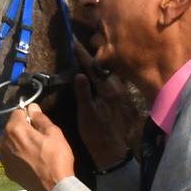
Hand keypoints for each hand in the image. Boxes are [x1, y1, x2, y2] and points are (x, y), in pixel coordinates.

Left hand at [0, 104, 74, 190]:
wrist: (53, 188)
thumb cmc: (56, 158)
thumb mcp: (53, 133)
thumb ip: (40, 118)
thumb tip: (32, 107)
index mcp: (14, 129)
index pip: (17, 112)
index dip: (29, 115)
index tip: (39, 124)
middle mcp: (3, 142)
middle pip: (12, 128)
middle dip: (23, 129)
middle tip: (40, 139)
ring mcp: (3, 158)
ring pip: (10, 142)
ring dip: (20, 143)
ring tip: (36, 151)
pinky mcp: (7, 170)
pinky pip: (11, 156)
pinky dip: (19, 156)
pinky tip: (31, 162)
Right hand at [72, 41, 131, 169]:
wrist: (111, 151)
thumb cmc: (97, 134)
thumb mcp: (86, 114)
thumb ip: (83, 93)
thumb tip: (79, 73)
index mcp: (109, 89)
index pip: (93, 66)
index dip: (81, 53)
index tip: (72, 40)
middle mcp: (117, 86)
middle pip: (101, 63)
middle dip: (89, 51)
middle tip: (77, 40)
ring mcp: (118, 91)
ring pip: (105, 69)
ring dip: (94, 60)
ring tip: (83, 49)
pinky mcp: (117, 96)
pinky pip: (106, 76)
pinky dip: (97, 70)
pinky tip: (91, 68)